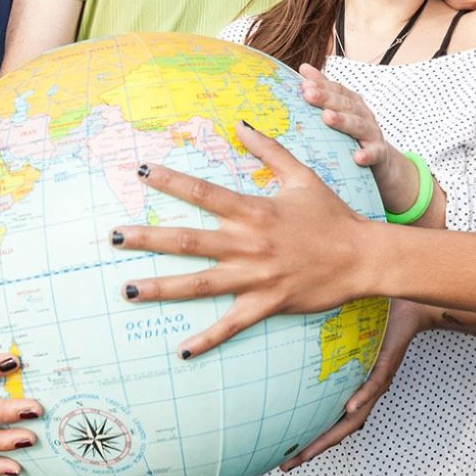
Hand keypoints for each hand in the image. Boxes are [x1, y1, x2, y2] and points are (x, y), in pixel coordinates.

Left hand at [115, 123, 373, 356]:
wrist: (363, 256)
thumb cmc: (332, 215)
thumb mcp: (301, 175)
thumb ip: (269, 149)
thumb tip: (241, 124)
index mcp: (254, 211)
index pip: (203, 193)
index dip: (171, 181)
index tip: (140, 172)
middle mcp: (249, 243)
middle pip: (189, 240)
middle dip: (148, 238)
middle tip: (112, 236)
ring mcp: (256, 276)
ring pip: (200, 284)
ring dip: (161, 288)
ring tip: (127, 291)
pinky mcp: (268, 303)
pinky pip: (232, 325)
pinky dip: (207, 340)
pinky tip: (181, 351)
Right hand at [279, 298, 429, 470]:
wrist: (408, 306)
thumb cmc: (374, 320)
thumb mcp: (342, 336)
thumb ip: (320, 344)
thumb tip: (285, 344)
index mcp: (354, 389)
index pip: (330, 420)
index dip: (310, 438)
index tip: (286, 454)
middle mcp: (365, 392)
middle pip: (339, 429)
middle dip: (314, 449)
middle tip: (288, 464)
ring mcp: (377, 381)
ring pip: (356, 417)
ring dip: (333, 435)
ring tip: (311, 450)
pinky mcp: (388, 363)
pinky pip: (375, 384)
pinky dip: (362, 398)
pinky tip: (349, 408)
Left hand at [297, 64, 409, 207]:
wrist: (380, 157)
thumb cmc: (353, 132)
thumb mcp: (340, 109)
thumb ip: (324, 89)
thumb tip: (304, 68)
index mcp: (352, 103)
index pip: (337, 90)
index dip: (322, 85)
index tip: (304, 84)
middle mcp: (363, 114)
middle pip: (345, 104)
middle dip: (326, 99)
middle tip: (309, 95)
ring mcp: (372, 132)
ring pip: (358, 125)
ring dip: (343, 121)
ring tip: (327, 117)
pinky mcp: (379, 152)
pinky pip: (374, 153)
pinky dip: (367, 154)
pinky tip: (358, 157)